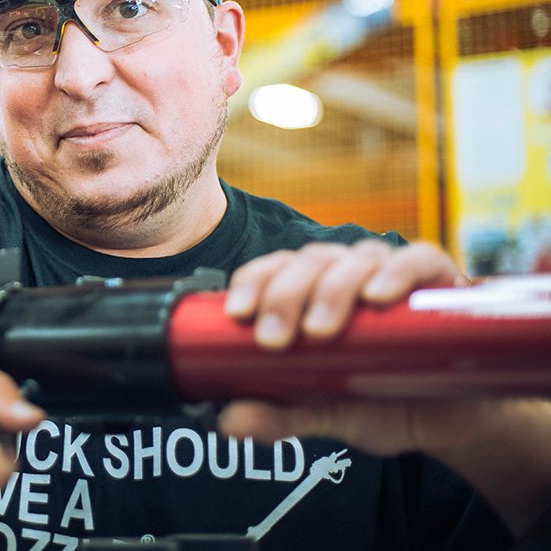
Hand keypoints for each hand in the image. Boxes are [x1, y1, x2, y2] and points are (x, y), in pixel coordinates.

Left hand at [216, 239, 468, 455]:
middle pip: (308, 263)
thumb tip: (228, 423)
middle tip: (274, 339)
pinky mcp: (441, 282)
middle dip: (284, 297)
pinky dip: (396, 273)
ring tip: (319, 330)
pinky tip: (378, 297)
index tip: (237, 316)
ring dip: (332, 290)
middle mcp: (347, 274)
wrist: (455, 423)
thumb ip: (281, 416)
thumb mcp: (327, 414)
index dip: (252, 284)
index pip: (273, 270)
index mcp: (310, 293)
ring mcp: (393, 274)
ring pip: (354, 260)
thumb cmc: (383, 403)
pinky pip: (418, 261)